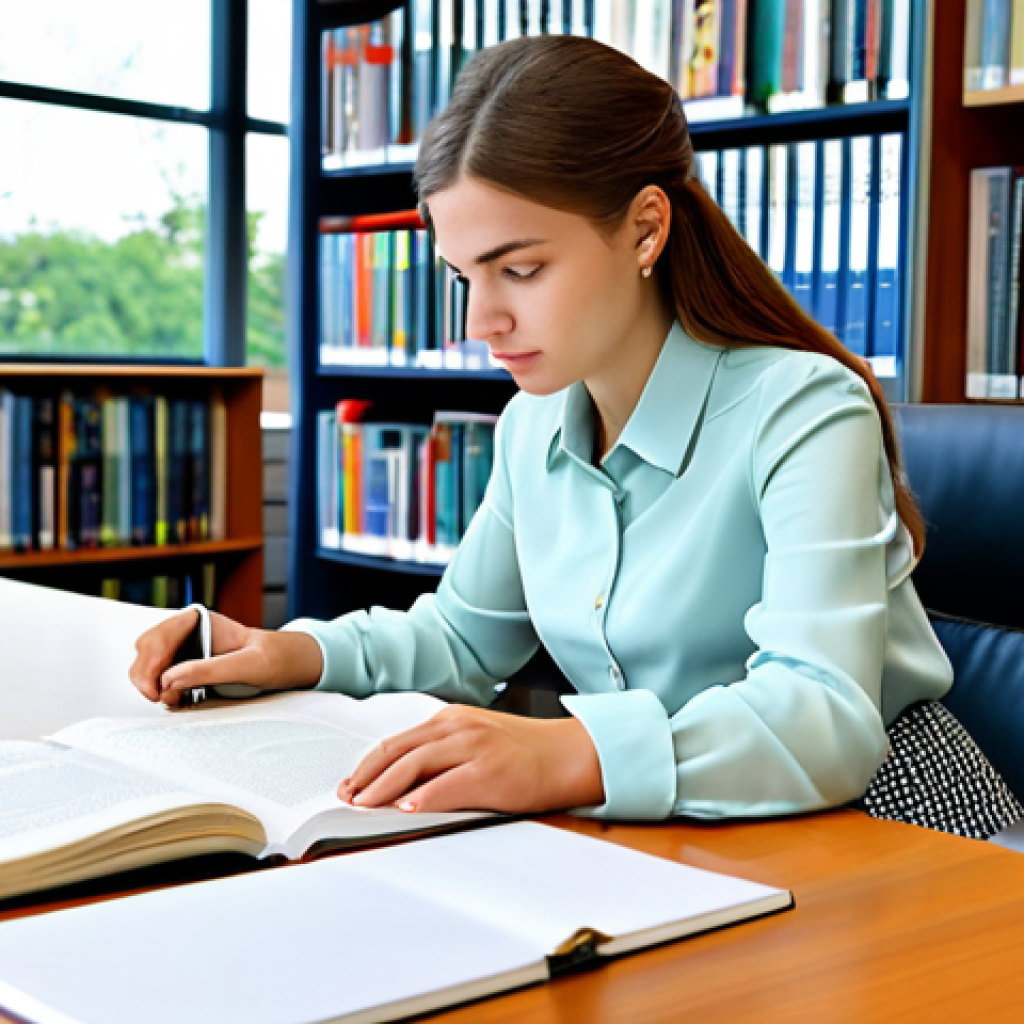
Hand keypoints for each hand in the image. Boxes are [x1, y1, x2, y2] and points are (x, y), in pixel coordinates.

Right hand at [129, 609, 323, 706]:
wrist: (283, 665)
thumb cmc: (272, 657)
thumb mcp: (249, 664)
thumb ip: (211, 669)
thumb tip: (171, 678)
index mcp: (200, 620)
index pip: (160, 635)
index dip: (151, 660)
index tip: (157, 686)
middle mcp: (187, 632)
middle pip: (147, 650)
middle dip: (147, 675)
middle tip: (161, 698)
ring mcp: (184, 649)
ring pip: (149, 665)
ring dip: (153, 684)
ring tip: (174, 699)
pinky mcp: (185, 667)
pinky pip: (160, 678)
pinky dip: (161, 691)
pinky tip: (176, 699)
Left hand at [337, 705, 604, 814]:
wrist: (569, 754)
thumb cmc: (524, 753)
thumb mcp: (475, 742)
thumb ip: (441, 754)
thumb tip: (401, 784)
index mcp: (451, 719)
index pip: (397, 741)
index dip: (368, 764)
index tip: (350, 784)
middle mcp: (458, 727)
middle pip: (398, 749)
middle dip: (366, 776)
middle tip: (346, 798)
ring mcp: (475, 746)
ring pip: (415, 763)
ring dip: (384, 787)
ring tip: (364, 805)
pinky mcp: (491, 771)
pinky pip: (448, 783)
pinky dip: (423, 796)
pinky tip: (405, 807)